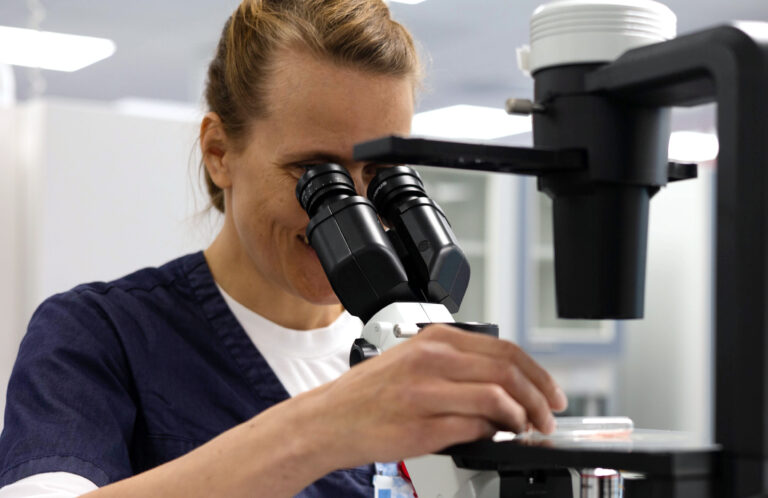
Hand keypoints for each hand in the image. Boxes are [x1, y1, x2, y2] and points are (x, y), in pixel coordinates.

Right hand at [291, 324, 567, 468]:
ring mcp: (426, 393)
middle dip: (539, 398)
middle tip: (548, 416)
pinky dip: (493, 434)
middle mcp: (432, 359)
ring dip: (522, 418)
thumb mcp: (413, 360)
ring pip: (497, 399)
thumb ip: (458, 365)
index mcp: (435, 339)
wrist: (328, 419)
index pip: (506, 350)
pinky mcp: (422, 426)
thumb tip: (507, 385)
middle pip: (508, 373)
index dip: (538, 374)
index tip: (551, 393)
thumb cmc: (369, 393)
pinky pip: (474, 428)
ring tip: (525, 429)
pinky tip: (494, 437)